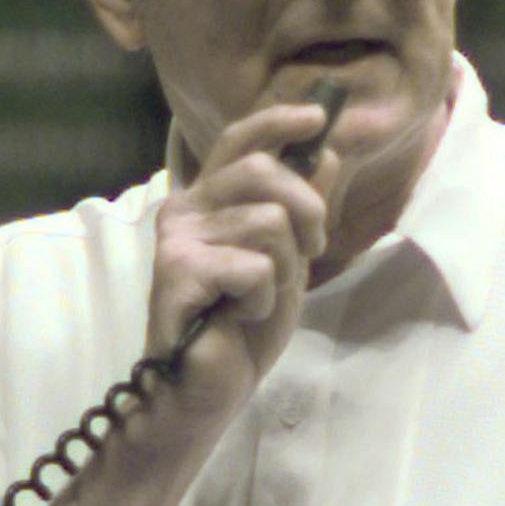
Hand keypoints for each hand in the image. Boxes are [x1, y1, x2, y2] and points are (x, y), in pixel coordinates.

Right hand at [148, 99, 349, 419]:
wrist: (206, 388)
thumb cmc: (240, 327)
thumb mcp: (287, 260)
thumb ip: (301, 209)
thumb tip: (327, 154)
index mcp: (207, 199)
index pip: (239, 139)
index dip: (279, 120)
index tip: (319, 117)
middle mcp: (185, 207)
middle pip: (264, 170)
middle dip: (307, 212)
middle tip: (309, 253)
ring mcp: (177, 238)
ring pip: (269, 222)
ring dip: (284, 270)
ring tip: (259, 300)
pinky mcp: (178, 271)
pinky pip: (255, 266)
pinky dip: (263, 300)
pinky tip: (239, 317)